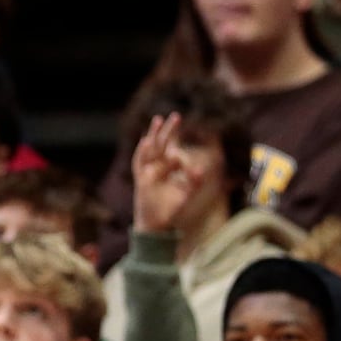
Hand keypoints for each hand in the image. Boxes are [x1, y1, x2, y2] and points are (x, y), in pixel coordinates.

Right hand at [130, 113, 195, 234]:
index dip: (179, 143)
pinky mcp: (141, 179)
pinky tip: (146, 140)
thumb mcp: (186, 195)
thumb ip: (193, 182)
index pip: (172, 150)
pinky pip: (139, 162)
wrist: (155, 224)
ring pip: (150, 149)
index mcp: (167, 168)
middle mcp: (156, 167)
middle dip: (169, 130)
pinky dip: (142, 152)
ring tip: (158, 120)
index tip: (187, 140)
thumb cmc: (170, 209)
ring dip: (154, 134)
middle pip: (162, 144)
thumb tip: (201, 170)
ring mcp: (147, 172)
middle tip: (177, 116)